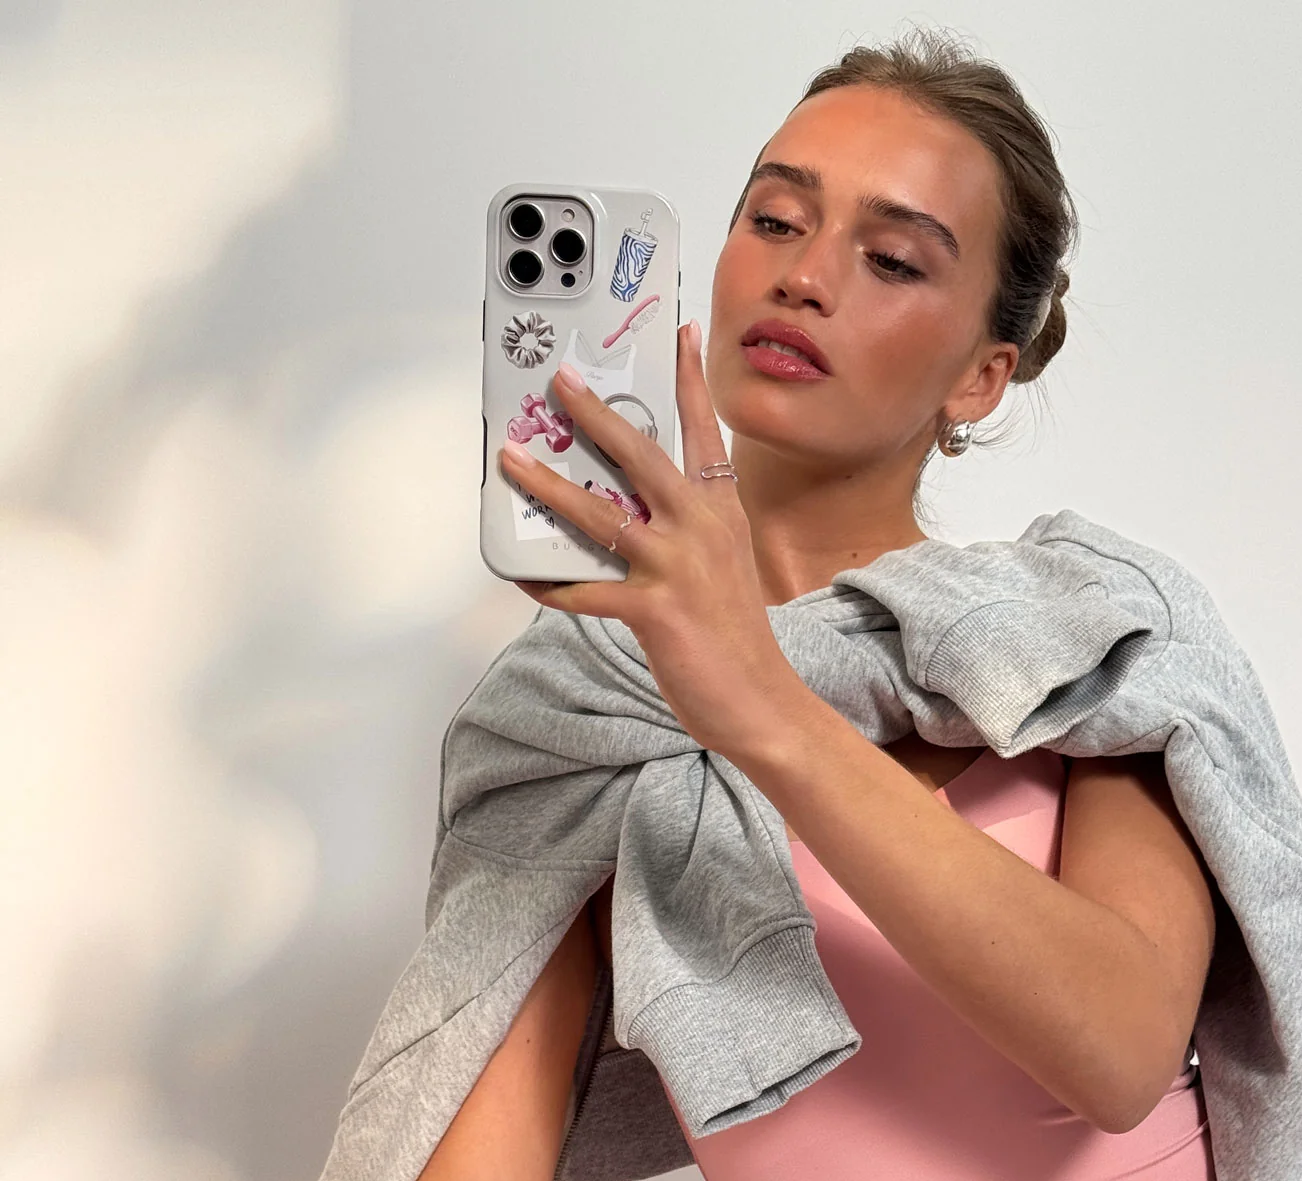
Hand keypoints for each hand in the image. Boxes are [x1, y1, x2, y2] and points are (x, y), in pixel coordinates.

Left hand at [499, 320, 802, 757]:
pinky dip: (551, 584)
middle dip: (597, 412)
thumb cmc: (736, 638)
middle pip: (642, 454)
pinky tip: (525, 577)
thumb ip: (685, 532)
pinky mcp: (654, 611)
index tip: (682, 331)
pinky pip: (586, 591)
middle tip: (561, 378)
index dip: (690, 379)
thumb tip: (627, 514)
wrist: (761, 701)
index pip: (705, 431)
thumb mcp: (722, 567)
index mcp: (722, 512)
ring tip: (512, 458)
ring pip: (601, 513)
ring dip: (550, 484)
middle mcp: (702, 529)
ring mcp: (678, 568)